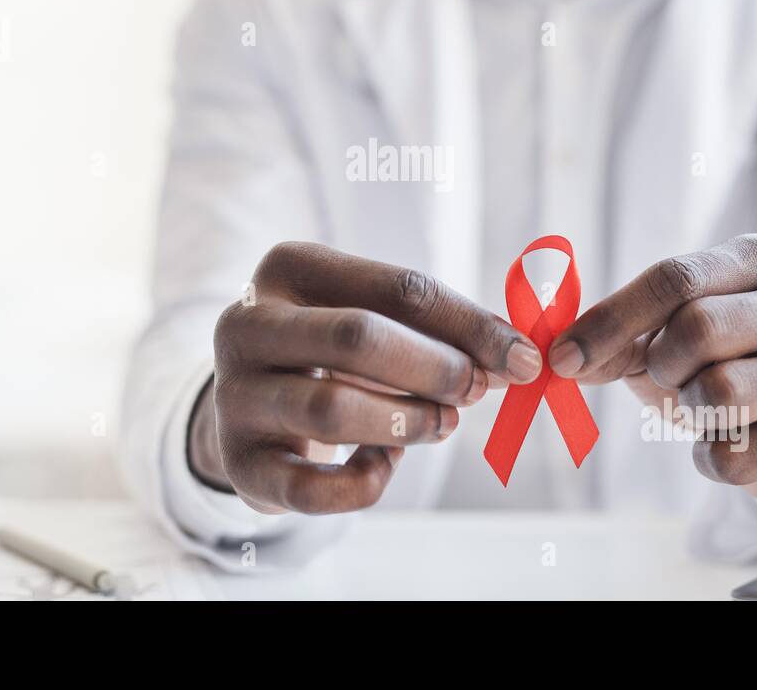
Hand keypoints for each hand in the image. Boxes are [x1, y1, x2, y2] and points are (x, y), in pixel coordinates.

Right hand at [194, 242, 542, 514]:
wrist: (249, 406)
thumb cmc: (331, 352)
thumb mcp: (371, 316)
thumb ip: (436, 330)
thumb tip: (516, 358)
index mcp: (289, 268)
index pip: (396, 287)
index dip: (469, 325)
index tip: (522, 357)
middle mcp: (246, 324)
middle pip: (355, 337)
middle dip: (435, 367)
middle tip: (477, 390)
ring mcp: (235, 395)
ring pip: (332, 409)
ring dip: (406, 421)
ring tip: (442, 424)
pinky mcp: (239, 464)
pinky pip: (312, 487)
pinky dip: (364, 482)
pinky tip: (384, 465)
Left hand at [548, 234, 756, 501]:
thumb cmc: (722, 360)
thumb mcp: (666, 332)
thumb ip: (614, 336)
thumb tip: (562, 358)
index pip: (675, 278)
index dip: (611, 320)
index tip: (563, 357)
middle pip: (699, 328)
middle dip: (664, 363)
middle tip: (673, 375)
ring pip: (723, 391)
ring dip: (691, 409)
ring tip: (708, 405)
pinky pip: (734, 457)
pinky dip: (710, 458)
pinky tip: (732, 442)